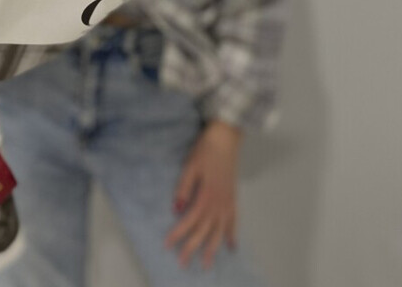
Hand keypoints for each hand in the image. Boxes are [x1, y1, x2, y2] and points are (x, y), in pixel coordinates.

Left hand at [165, 119, 241, 268]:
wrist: (226, 138)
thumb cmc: (205, 150)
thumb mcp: (190, 166)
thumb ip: (183, 188)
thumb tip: (176, 209)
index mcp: (206, 196)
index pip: (190, 220)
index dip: (178, 234)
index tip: (167, 245)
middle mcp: (218, 203)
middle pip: (204, 230)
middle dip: (193, 247)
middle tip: (183, 263)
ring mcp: (228, 202)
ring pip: (220, 231)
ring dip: (212, 248)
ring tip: (207, 264)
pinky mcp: (233, 197)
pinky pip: (234, 221)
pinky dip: (232, 235)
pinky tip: (232, 246)